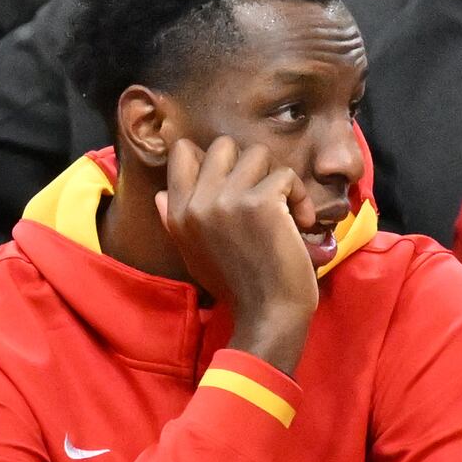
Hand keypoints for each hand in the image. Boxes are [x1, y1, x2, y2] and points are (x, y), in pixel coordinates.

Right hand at [158, 134, 320, 372]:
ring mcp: (228, 200)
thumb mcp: (194, 255)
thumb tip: (160, 195)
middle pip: (223, 145)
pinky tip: (301, 224)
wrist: (268, 316)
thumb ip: (176, 221)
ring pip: (257, 154)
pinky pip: (286, 175)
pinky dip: (300, 196)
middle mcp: (198, 202)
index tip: (235, 183)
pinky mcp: (261, 202)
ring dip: (276, 179)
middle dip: (249, 166)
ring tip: (285, 211)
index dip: (212, 158)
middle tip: (263, 197)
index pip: (182, 152)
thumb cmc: (237, 288)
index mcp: (179, 213)